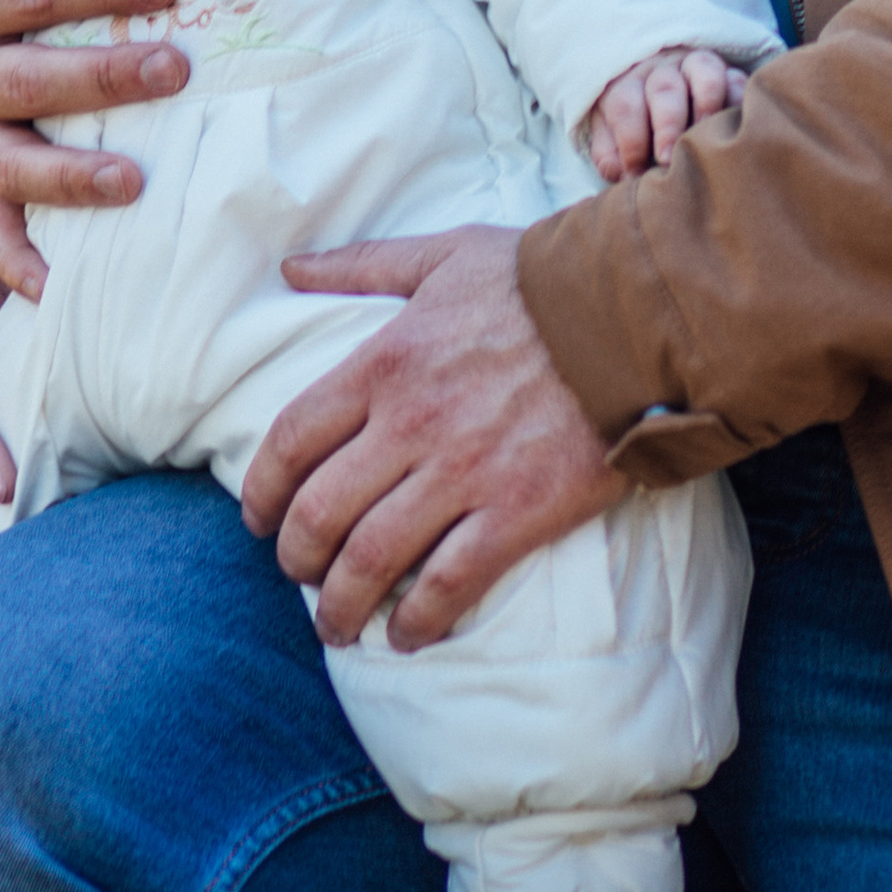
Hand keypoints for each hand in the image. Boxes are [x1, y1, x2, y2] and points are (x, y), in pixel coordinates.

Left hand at [240, 227, 623, 652]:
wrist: (635, 315)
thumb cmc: (537, 279)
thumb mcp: (440, 255)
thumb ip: (361, 264)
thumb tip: (290, 268)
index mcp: (384, 362)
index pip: (292, 441)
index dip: (262, 491)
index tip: (256, 521)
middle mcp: (411, 423)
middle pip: (321, 512)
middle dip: (297, 559)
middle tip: (299, 577)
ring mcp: (463, 473)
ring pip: (373, 559)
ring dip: (342, 604)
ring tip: (338, 626)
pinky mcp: (518, 512)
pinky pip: (449, 583)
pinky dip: (418, 620)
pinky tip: (407, 636)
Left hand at [585, 47, 743, 181]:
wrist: (661, 87)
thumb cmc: (635, 124)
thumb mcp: (611, 134)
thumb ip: (609, 154)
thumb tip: (619, 173)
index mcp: (628, 85)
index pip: (625, 105)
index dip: (629, 140)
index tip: (635, 172)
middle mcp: (662, 71)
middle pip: (664, 88)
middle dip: (667, 125)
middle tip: (667, 159)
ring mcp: (696, 68)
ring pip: (703, 70)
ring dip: (706, 102)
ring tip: (707, 135)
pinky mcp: (728, 73)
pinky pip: (737, 78)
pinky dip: (739, 98)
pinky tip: (738, 124)